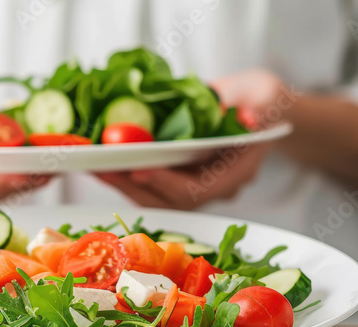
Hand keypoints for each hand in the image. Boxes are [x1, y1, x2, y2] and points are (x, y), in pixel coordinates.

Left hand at [96, 69, 284, 209]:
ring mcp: (195, 184)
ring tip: (92, 164)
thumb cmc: (263, 100)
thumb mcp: (264, 96)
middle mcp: (214, 187)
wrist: (259, 106)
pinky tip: (100, 161)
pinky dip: (123, 175)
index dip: (168, 184)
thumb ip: (253, 107)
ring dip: (121, 183)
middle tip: (102, 168)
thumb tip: (241, 114)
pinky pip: (148, 184)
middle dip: (132, 185)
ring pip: (154, 196)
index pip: (199, 190)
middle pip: (168, 199)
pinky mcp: (178, 177)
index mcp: (236, 173)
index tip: (139, 171)